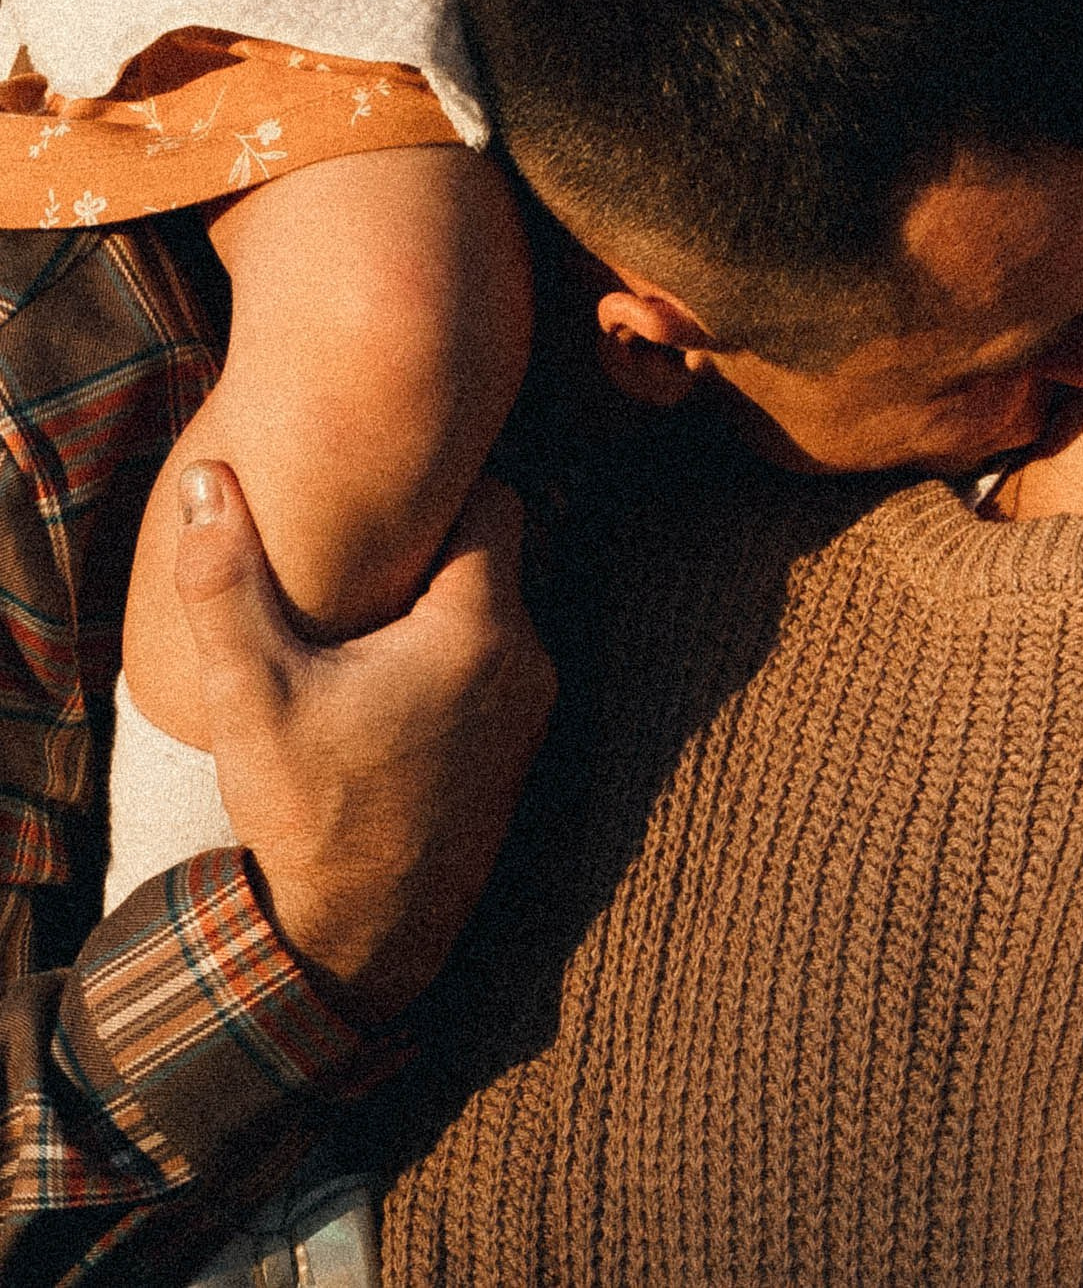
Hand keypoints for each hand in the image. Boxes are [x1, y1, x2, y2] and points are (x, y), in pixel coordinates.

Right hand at [175, 460, 554, 1026]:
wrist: (355, 943)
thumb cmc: (308, 816)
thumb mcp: (252, 694)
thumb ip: (227, 582)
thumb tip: (209, 481)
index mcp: (478, 631)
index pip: (493, 499)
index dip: (439, 487)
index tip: (380, 498)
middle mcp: (527, 662)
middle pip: (497, 554)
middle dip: (436, 544)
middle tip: (367, 546)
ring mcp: (531, 711)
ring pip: (498, 612)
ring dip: (443, 606)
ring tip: (369, 615)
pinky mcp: (518, 752)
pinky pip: (498, 666)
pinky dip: (455, 656)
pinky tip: (388, 679)